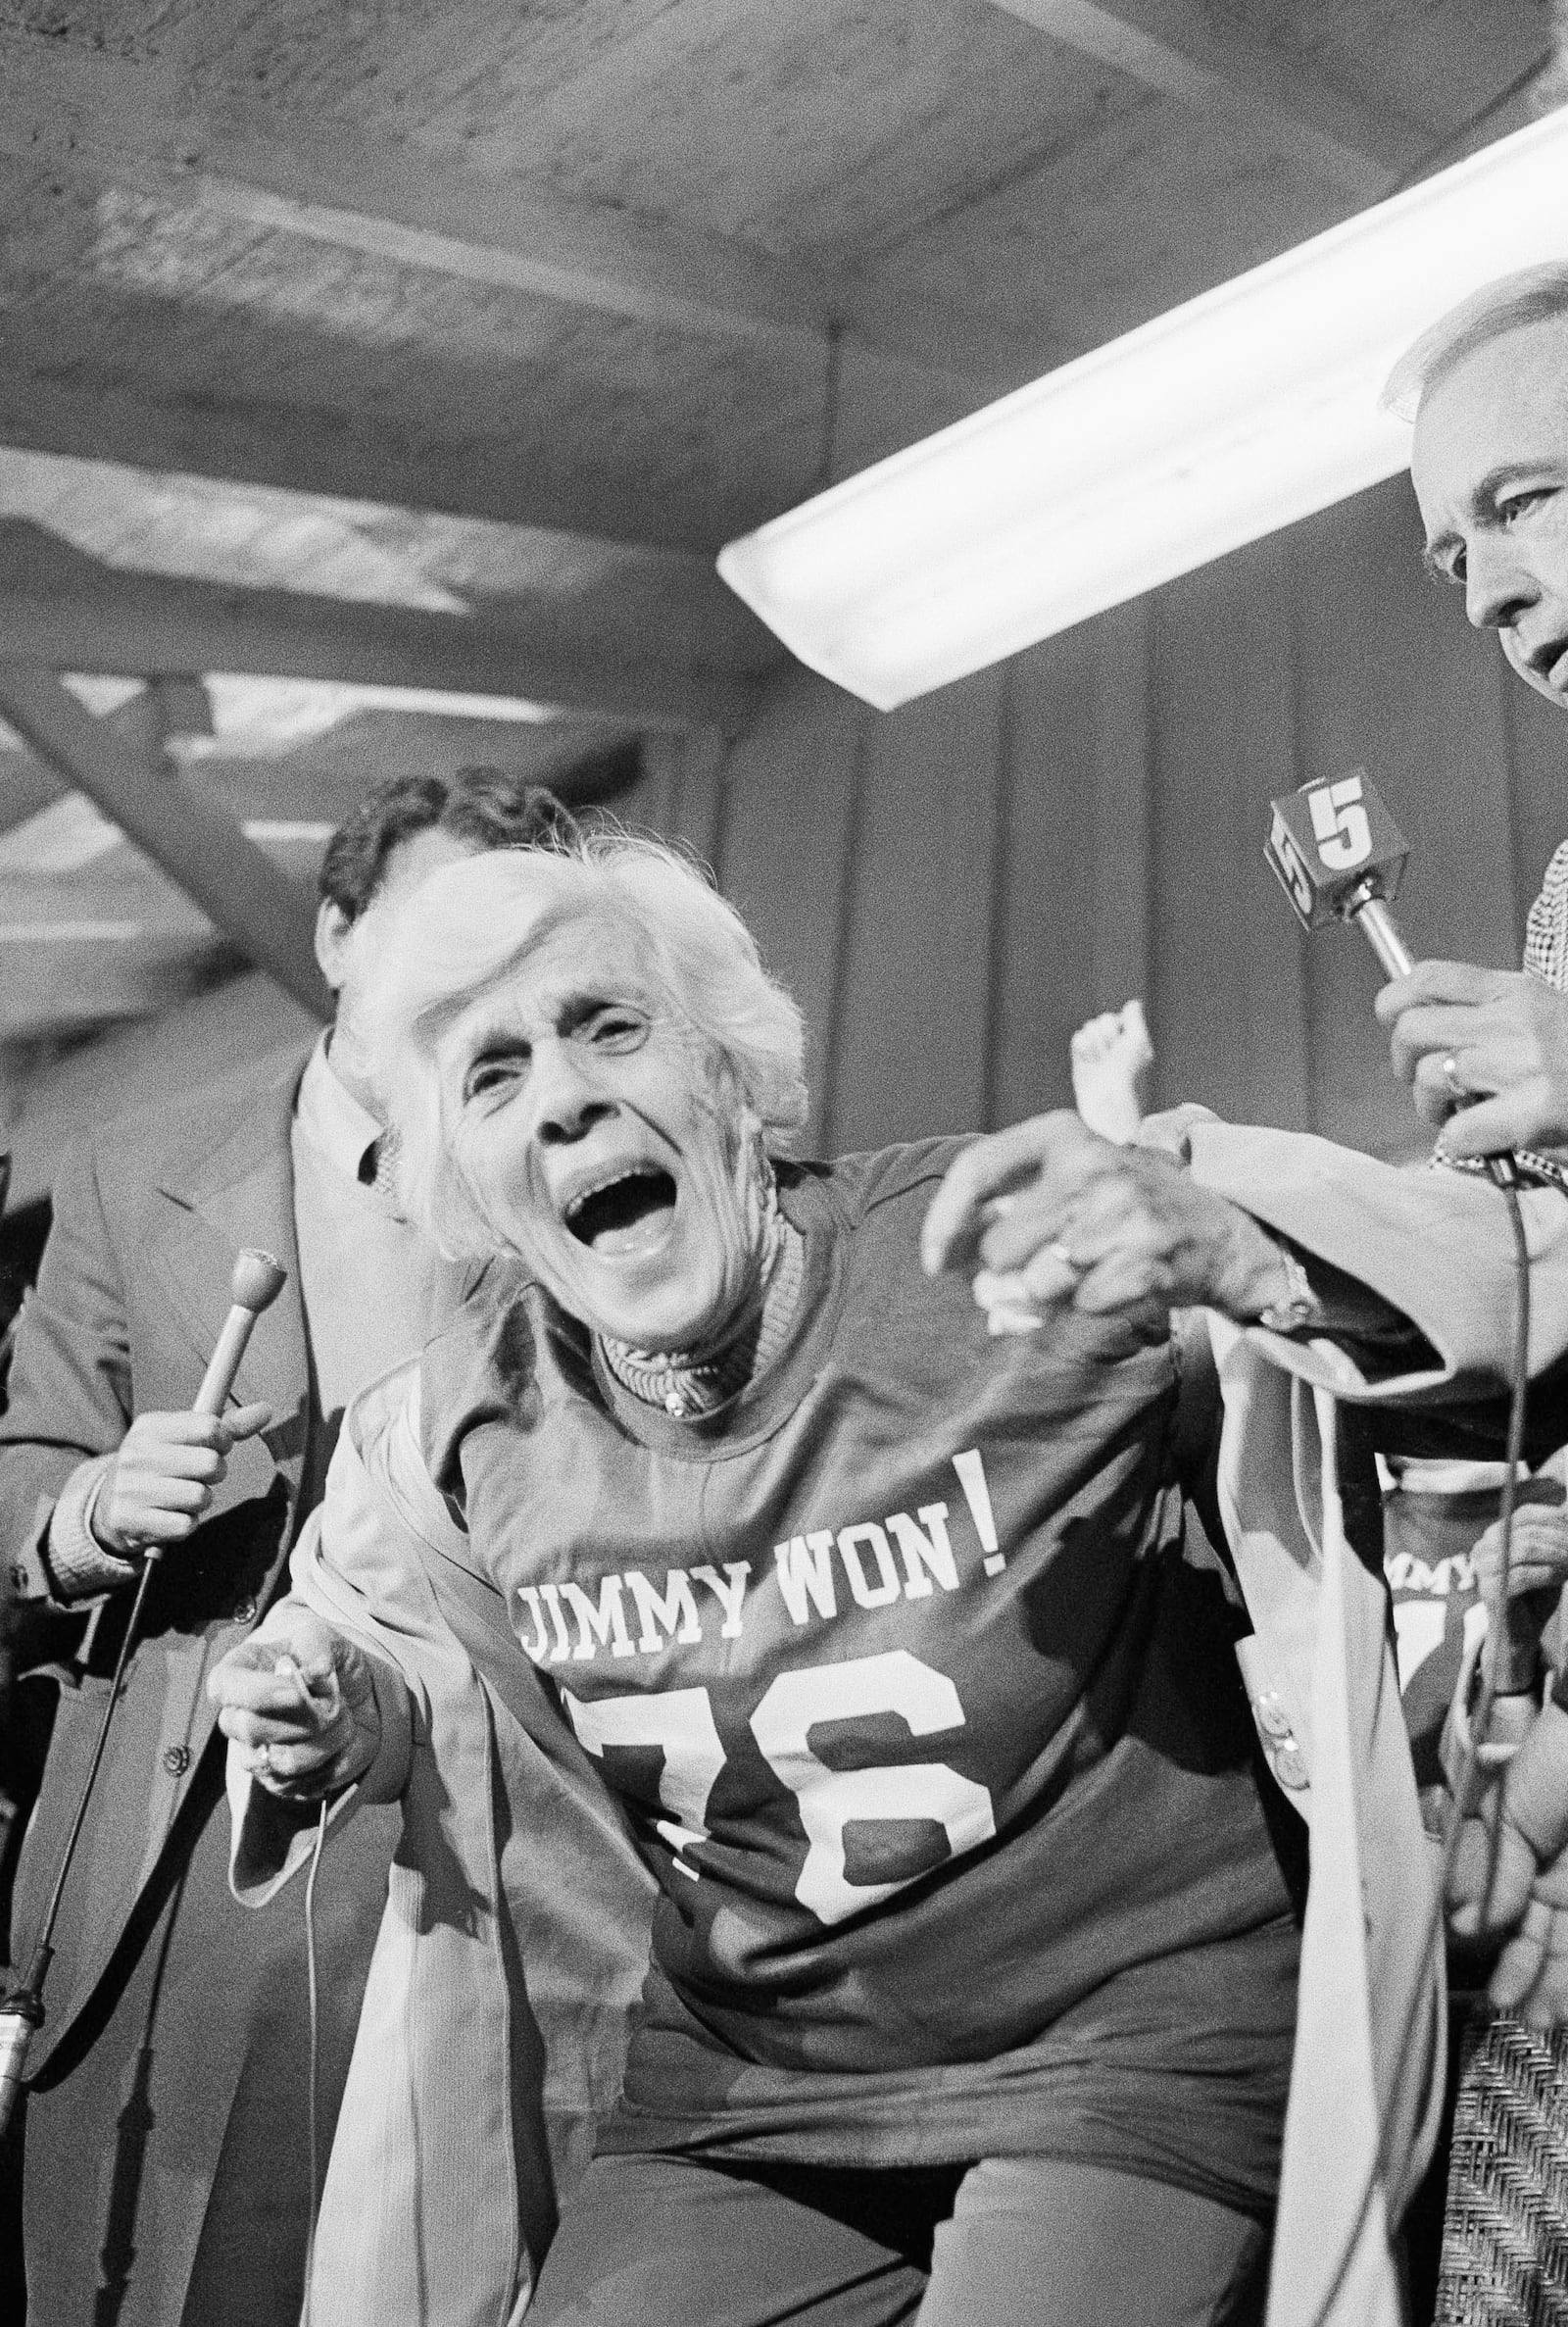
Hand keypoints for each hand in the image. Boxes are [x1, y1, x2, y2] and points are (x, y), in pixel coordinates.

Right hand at [94, 1402, 272, 1556]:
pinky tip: (171, 1514)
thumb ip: (227, 1424)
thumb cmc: (158, 1464)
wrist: (108, 1503)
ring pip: (201, 1497)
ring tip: (183, 1495)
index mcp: (150, 1427)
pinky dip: (186, 1523)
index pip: (208, 1427)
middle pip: (210, 1464)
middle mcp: (137, 1455)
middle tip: (200, 1475)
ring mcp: (131, 1489)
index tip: (217, 1446)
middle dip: (215, 1472)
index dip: (223, 1440)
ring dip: (201, 1500)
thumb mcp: (183, 1437)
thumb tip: (265, 1409)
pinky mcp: (131, 1520)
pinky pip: (185, 1526)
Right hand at [208, 1607, 379, 1799]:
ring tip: (340, 1718)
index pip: (224, 1685)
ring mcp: (255, 1753)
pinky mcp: (277, 1781)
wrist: (358, 1700)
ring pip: (283, 1760)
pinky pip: (301, 1783)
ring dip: (327, 1738)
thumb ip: (317, 1644)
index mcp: (242, 1672)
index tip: (296, 1692)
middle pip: (252, 1729)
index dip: (256, 1693)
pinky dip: (331, 1762)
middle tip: (333, 1701)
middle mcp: (239, 1715)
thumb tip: (316, 1668)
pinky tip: (335, 1742)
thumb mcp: (328, 1639)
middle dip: (305, 1717)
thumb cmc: (330, 1664)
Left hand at [921, 1110, 1289, 1329]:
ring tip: (1082, 1275)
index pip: (977, 1168)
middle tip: (1039, 1271)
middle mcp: (1091, 1165)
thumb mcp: (1074, 1180)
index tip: (934, 1263)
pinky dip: (1086, 1308)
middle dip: (1005, 1274)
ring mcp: (1120, 1213)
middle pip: (998, 1247)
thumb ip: (1012, 1209)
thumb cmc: (1129, 1209)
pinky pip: (1077, 1307)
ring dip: (1045, 1297)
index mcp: (1065, 1134)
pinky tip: (1113, 1286)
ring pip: (1034, 1283)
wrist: (1223, 1232)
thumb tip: (955, 1267)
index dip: (943, 1221)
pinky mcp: (1144, 1260)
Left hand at [1374, 960, 1567, 1158]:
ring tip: (1453, 1113)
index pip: (1432, 977)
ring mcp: (1522, 1067)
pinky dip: (1458, 1141)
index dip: (1396, 999)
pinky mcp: (1531, 1114)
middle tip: (1424, 1079)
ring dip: (1430, 1103)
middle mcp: (1516, 1023)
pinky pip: (1458, 1129)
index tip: (1393, 1017)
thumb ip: (1496, 1015)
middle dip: (1405, 1059)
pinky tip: (1479, 1139)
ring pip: (1431, 1077)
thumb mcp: (1547, 1016)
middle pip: (1413, 1027)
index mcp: (1520, 993)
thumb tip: (1432, 1023)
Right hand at [1447, 1701, 1567, 2024]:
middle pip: (1542, 1934)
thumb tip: (1467, 1923)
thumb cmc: (1555, 1760)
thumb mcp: (1508, 1815)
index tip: (1482, 1979)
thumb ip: (1492, 1871)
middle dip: (1526, 1975)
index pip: (1507, 1905)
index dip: (1494, 1942)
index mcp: (1526, 1848)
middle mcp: (1559, 1872)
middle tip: (1509, 2013)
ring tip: (1534, 2021)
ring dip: (1552, 1985)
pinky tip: (1559, 2003)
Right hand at [1473, 1505, 1567, 1601]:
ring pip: (1524, 1549)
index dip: (1555, 1518)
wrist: (1521, 1632)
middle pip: (1527, 1532)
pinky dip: (1548, 1574)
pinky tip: (1561, 1577)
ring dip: (1557, 1556)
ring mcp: (1484, 1568)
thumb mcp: (1550, 1560)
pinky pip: (1522, 1574)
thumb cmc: (1537, 1593)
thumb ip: (1556, 1538)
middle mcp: (1484, 1547)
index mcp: (1496, 1534)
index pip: (1526, 1514)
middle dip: (1561, 1540)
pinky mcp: (1490, 1590)